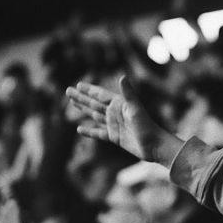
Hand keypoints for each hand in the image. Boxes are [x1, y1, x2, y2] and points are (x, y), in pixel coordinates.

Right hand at [65, 76, 183, 164]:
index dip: (89, 90)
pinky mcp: (115, 137)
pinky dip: (89, 131)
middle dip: (81, 97)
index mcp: (119, 105)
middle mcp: (116, 113)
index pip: (100, 95)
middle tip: (68, 91)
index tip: (78, 85)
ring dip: (84, 109)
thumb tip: (122, 76)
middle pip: (94, 103)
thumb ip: (129, 93)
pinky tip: (79, 129)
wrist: (155, 146)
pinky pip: (98, 133)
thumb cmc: (147, 126)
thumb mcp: (136, 109)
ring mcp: (115, 125)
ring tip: (73, 103)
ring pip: (95, 115)